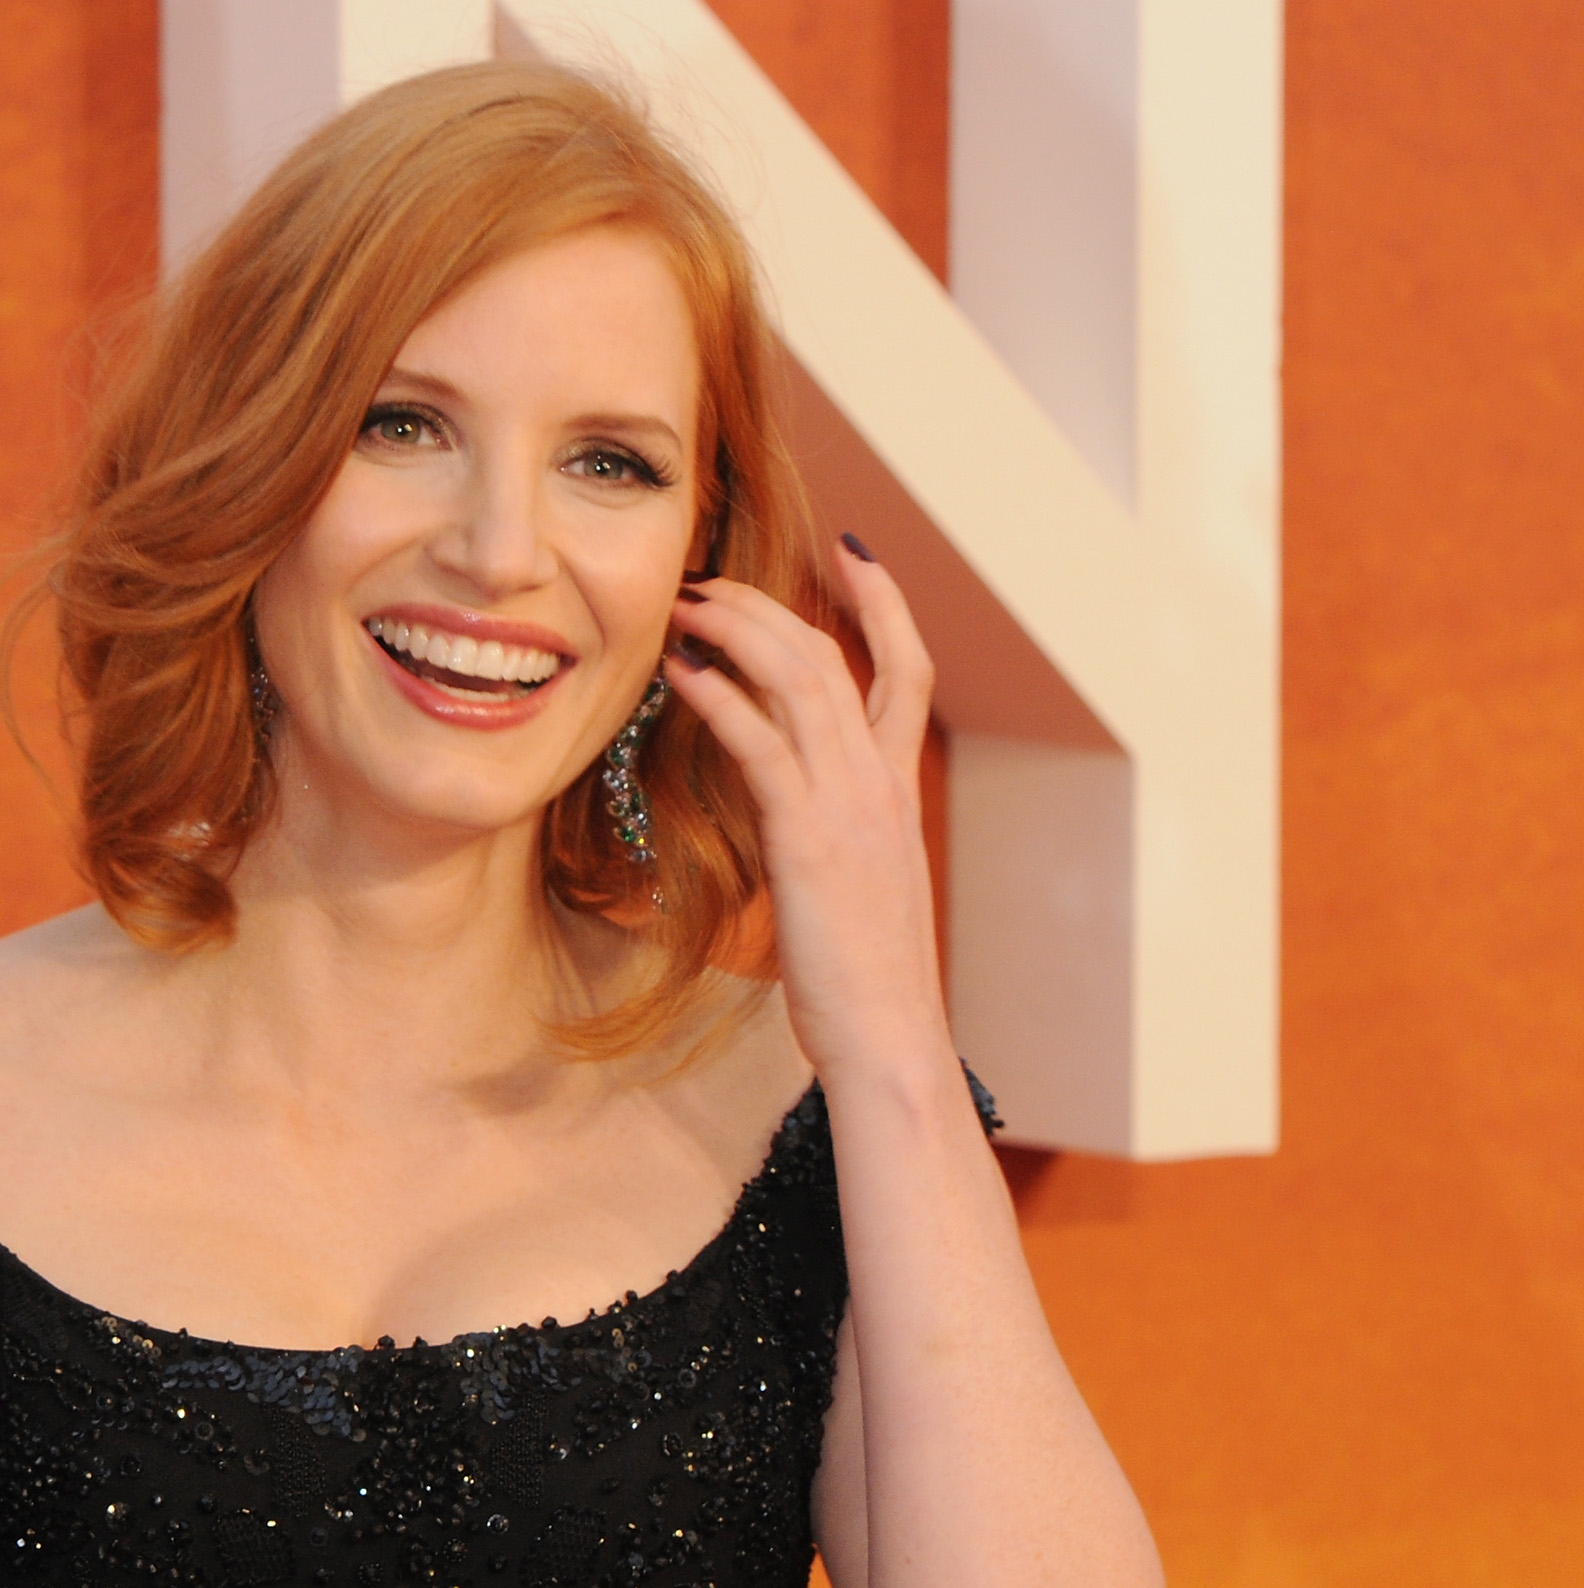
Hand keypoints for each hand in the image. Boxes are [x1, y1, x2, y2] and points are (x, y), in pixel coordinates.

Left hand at [659, 542, 955, 1093]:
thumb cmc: (863, 979)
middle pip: (836, 655)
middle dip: (772, 603)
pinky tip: (680, 674)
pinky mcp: (808, 836)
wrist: (889, 1037)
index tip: (851, 550)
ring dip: (738, 631)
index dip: (883, 604)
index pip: (906, 670)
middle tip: (710, 578)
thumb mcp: (855, 886)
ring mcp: (850, 804)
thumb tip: (788, 808)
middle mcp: (880, 783)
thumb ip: (830, 832)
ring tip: (684, 606)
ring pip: (801, 679)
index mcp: (896, 791)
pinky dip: (721, 697)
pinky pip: (762, 742)